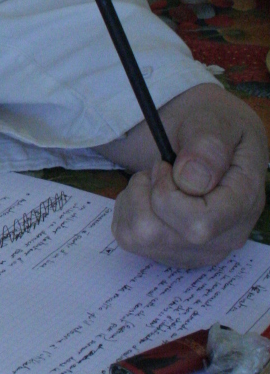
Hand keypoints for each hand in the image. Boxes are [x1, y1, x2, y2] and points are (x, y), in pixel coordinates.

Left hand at [99, 83, 267, 267]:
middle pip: (162, 234)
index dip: (168, 195)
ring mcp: (198, 250)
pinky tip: (149, 194)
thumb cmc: (214, 127)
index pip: (200, 224)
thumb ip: (208, 145)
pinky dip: (128, 209)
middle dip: (148, 192)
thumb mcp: (216, 120)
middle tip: (162, 166)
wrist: (206, 139)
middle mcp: (225, 236)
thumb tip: (191, 181)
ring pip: (141, 237)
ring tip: (156, 178)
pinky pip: (130, 238)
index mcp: (244, 203)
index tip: (166, 165)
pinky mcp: (173, 252)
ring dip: (136, 199)